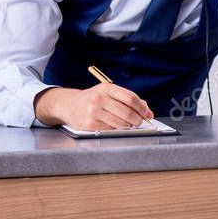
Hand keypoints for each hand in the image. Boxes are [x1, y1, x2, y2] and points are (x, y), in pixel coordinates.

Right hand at [35, 84, 153, 129]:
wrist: (69, 105)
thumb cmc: (93, 100)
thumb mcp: (108, 93)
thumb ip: (127, 100)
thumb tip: (148, 112)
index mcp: (105, 88)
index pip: (130, 98)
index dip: (142, 107)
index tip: (147, 113)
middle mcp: (99, 98)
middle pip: (127, 112)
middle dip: (137, 120)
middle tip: (139, 122)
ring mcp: (93, 112)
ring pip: (121, 124)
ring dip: (128, 126)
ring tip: (127, 124)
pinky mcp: (89, 124)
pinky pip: (110, 130)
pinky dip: (116, 130)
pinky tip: (113, 126)